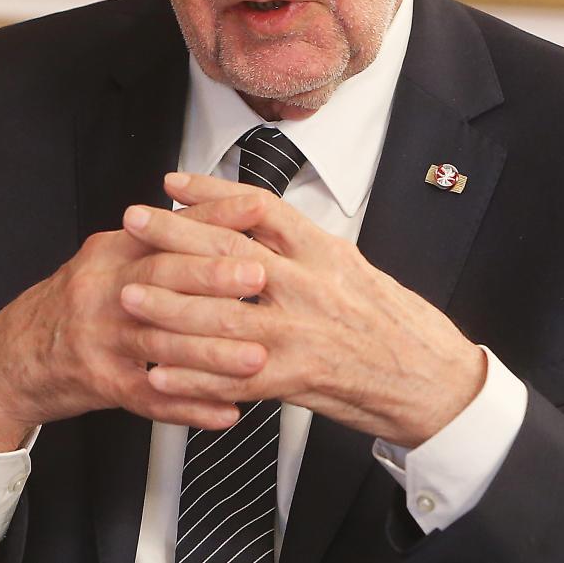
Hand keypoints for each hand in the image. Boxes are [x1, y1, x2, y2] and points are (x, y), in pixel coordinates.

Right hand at [0, 224, 270, 451]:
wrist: (11, 359)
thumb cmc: (67, 310)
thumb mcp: (101, 264)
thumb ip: (149, 245)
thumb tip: (211, 220)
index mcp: (108, 254)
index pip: (164, 228)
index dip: (210, 217)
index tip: (254, 211)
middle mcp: (100, 290)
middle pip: (159, 278)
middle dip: (213, 277)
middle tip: (258, 276)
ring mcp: (97, 337)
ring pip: (160, 342)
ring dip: (212, 353)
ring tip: (256, 357)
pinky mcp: (97, 381)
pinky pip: (149, 397)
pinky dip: (190, 407)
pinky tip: (225, 412)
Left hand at [118, 172, 484, 446]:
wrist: (434, 381)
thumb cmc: (393, 323)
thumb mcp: (349, 266)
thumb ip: (299, 246)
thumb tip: (250, 219)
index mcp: (323, 252)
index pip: (259, 207)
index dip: (212, 191)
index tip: (173, 182)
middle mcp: (310, 285)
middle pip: (229, 251)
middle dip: (174, 234)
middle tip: (134, 221)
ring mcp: (302, 332)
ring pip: (223, 315)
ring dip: (169, 307)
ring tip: (129, 295)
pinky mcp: (298, 378)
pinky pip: (233, 376)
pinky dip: (192, 377)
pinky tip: (158, 372)